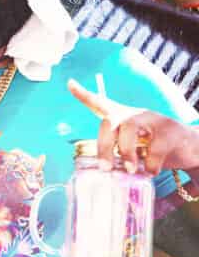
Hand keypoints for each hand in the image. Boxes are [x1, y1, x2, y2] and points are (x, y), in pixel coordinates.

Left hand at [67, 79, 198, 175]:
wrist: (194, 148)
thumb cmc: (159, 150)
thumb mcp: (138, 150)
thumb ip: (122, 156)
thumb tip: (106, 173)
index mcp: (124, 118)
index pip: (100, 102)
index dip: (84, 94)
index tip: (69, 84)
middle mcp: (135, 114)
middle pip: (110, 119)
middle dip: (104, 144)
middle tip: (105, 167)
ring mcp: (153, 120)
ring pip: (129, 126)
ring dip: (126, 151)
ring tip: (130, 170)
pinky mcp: (170, 131)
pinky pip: (155, 147)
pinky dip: (151, 164)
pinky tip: (151, 171)